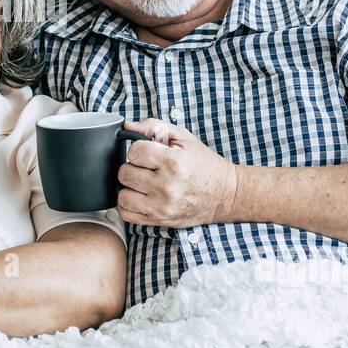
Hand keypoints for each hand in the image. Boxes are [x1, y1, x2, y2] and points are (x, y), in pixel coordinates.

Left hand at [116, 119, 237, 229]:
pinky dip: (129, 205)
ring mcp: (162, 206)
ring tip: (142, 182)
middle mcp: (166, 186)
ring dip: (129, 187)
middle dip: (133, 167)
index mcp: (173, 162)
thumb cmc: (204, 165)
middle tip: (146, 167)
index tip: (147, 152)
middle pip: (125, 173)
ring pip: (122, 195)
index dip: (138, 149)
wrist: (225, 194)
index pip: (134, 152)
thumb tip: (128, 127)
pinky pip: (127, 214)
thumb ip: (155, 127)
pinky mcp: (159, 220)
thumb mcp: (184, 138)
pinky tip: (140, 196)